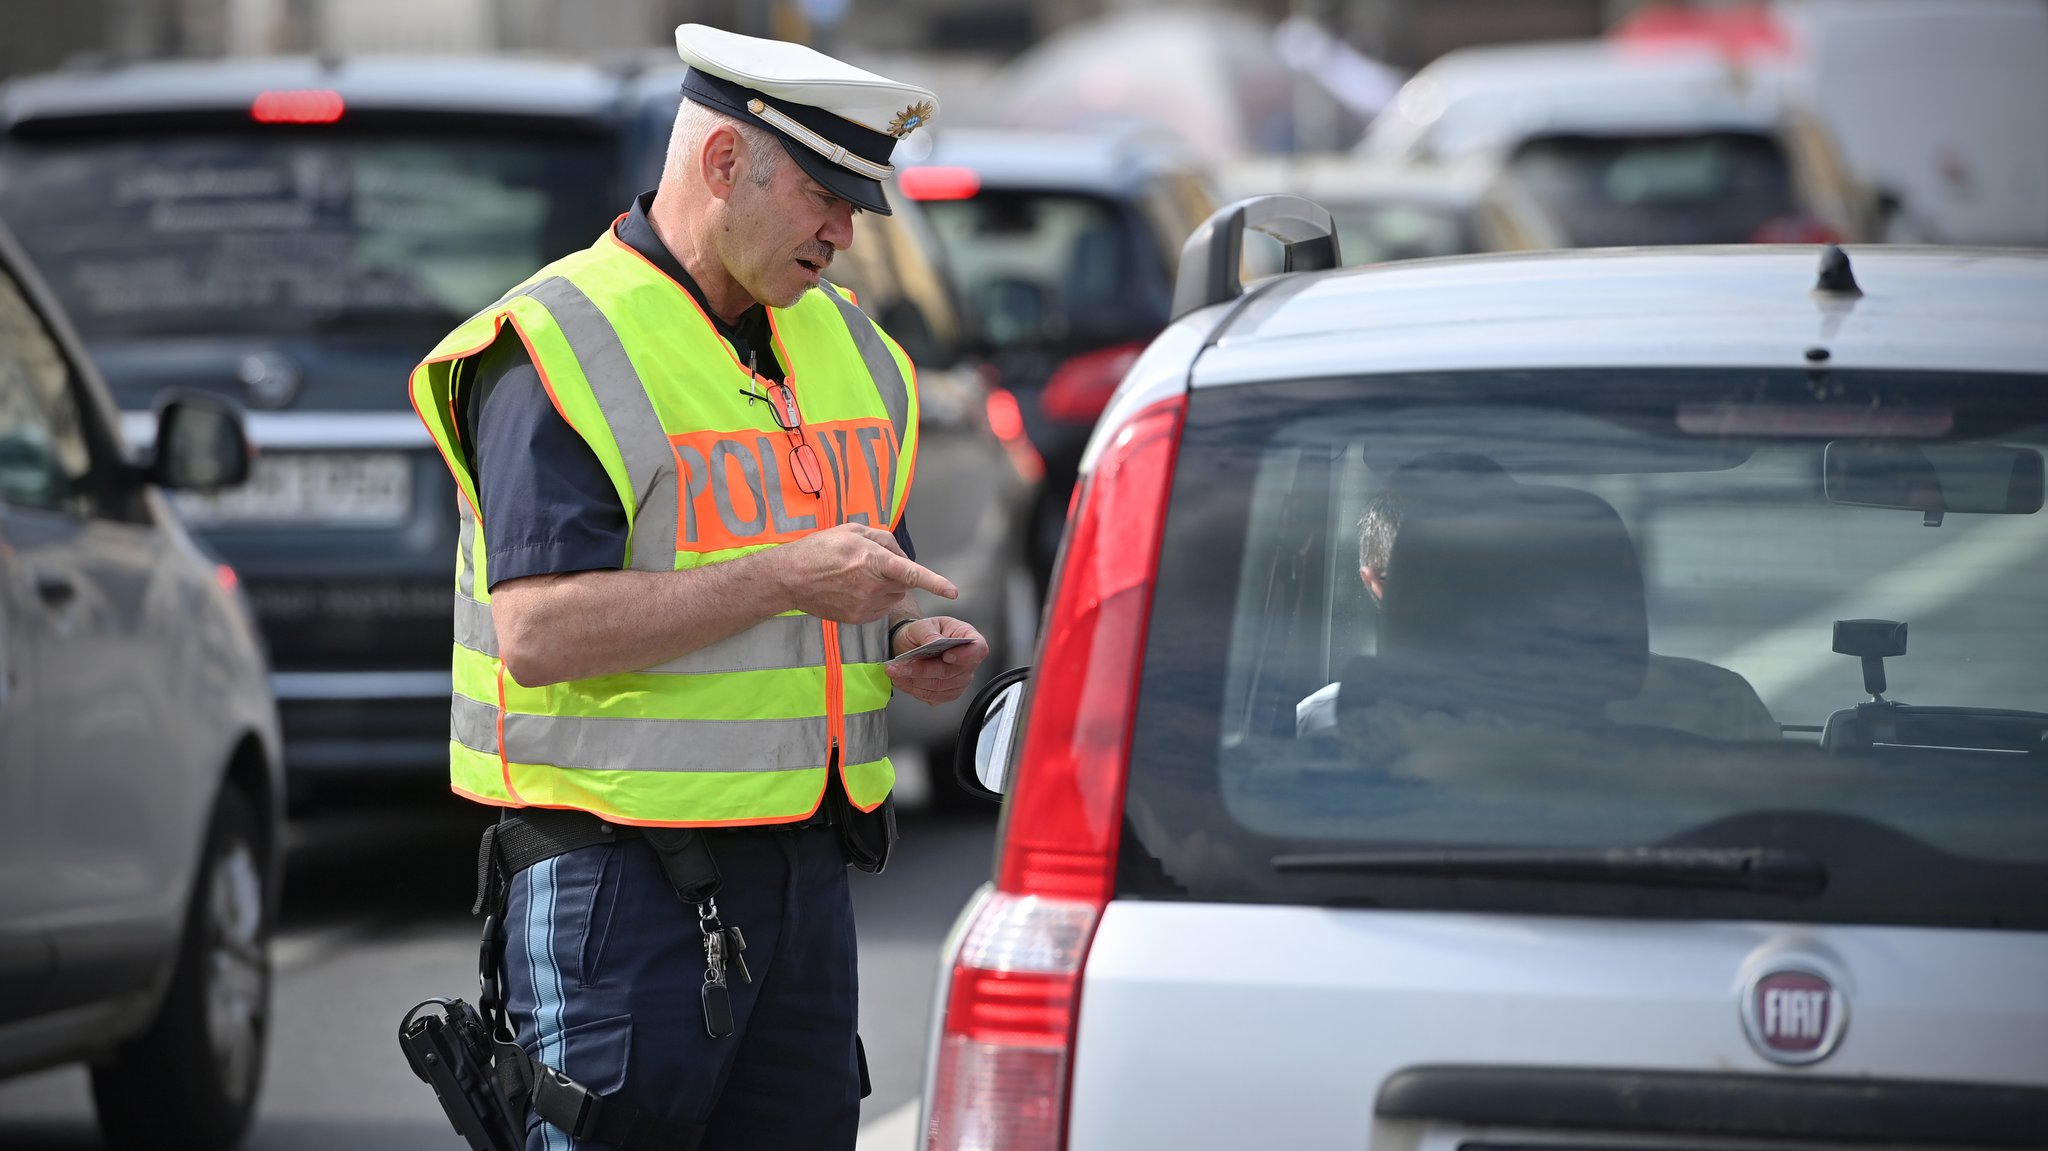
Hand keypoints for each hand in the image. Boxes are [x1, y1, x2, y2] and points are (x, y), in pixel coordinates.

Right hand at [775, 524, 956, 624]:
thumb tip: (900, 555)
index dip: (935, 582)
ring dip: (886, 586)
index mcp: (873, 561)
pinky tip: (853, 589)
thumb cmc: (820, 549)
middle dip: (897, 572)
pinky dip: (875, 598)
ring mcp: (865, 606)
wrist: (790, 578)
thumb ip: (883, 539)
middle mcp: (872, 586)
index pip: (912, 573)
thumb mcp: (853, 531)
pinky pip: (880, 608)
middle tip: (871, 561)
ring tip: (857, 575)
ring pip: (893, 596)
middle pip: (904, 582)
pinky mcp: (859, 618)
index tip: (953, 592)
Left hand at [885, 616, 987, 704]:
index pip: (978, 649)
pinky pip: (933, 696)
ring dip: (914, 681)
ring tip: (896, 672)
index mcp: (969, 638)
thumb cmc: (923, 632)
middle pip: (952, 672)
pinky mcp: (948, 693)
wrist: (913, 644)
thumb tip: (935, 642)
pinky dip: (914, 689)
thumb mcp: (924, 625)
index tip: (946, 656)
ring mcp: (960, 679)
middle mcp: (968, 661)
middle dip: (923, 670)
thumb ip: (930, 633)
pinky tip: (902, 681)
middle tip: (901, 666)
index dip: (964, 656)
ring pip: (939, 686)